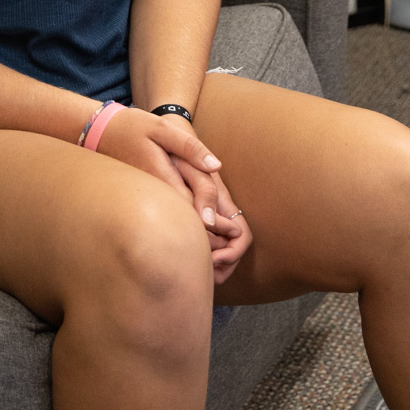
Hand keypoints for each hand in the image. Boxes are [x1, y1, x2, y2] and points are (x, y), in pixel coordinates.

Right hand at [101, 108, 250, 280]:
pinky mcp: (144, 199)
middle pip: (185, 225)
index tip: (235, 232)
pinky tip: (197, 228)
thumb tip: (216, 165)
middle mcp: (155, 196)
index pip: (193, 211)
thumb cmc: (132, 127)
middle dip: (210, 240)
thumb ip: (189, 147)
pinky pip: (164, 218)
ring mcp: (147, 200)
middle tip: (233, 241)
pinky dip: (183, 227)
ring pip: (174, 225)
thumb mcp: (161, 129)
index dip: (216, 226)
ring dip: (197, 238)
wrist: (98, 133)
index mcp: (164, 179)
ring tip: (221, 247)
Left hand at [181, 159, 251, 284]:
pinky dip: (197, 254)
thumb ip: (204, 192)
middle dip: (222, 265)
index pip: (242, 236)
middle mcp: (218, 210)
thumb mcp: (191, 167)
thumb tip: (208, 221)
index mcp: (222, 202)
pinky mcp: (190, 215)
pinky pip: (200, 241)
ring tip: (191, 268)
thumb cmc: (178, 151)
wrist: (167, 138)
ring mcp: (206, 213)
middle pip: (233, 248)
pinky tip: (179, 257)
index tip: (213, 258)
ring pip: (218, 248)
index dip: (232, 253)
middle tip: (200, 271)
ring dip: (210, 262)